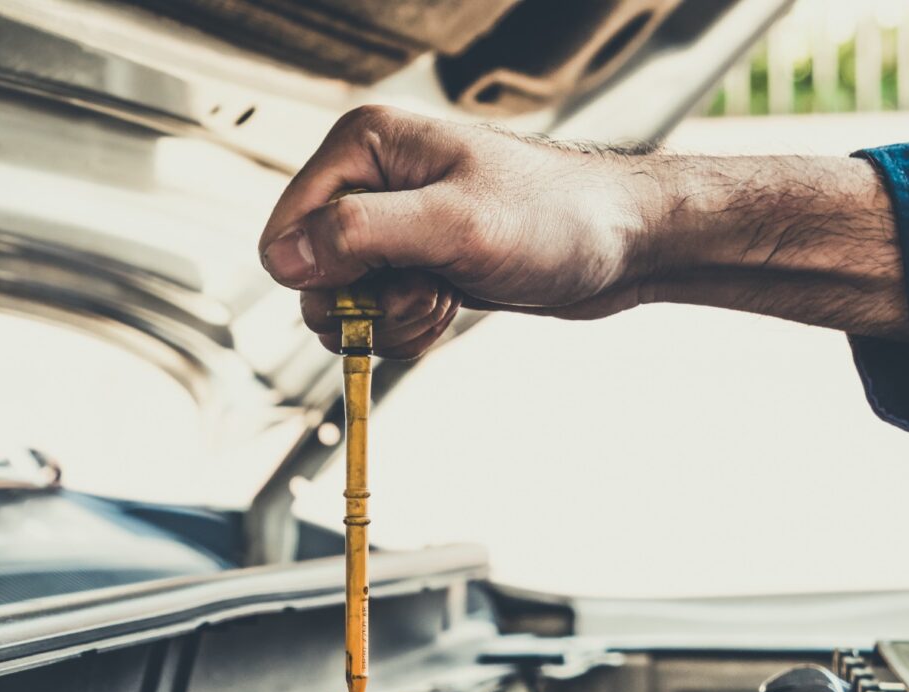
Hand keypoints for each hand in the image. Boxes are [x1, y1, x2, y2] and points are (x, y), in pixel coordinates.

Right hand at [258, 109, 651, 356]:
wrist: (622, 243)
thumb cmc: (558, 216)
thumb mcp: (456, 224)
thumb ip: (363, 234)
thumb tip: (286, 257)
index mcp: (364, 147)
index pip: (287, 231)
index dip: (324, 276)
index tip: (382, 284)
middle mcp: (371, 183)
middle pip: (312, 276)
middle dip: (366, 304)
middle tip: (424, 292)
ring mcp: (396, 228)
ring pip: (348, 305)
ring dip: (393, 321)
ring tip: (444, 297)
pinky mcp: (419, 265)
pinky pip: (383, 317)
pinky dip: (411, 328)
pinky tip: (451, 309)